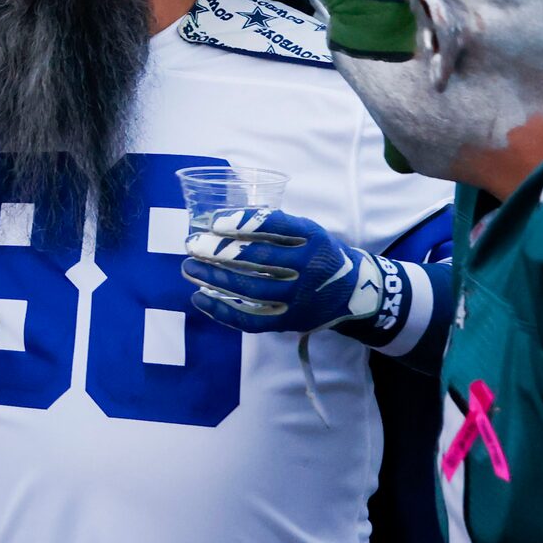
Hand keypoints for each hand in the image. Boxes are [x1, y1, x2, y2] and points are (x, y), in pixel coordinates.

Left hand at [183, 208, 398, 340]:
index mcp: (313, 238)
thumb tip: (223, 221)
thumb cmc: (319, 254)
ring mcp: (298, 298)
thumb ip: (276, 226)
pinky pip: (252, 319)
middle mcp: (308, 268)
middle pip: (259, 259)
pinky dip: (223, 310)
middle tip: (192, 244)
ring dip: (214, 278)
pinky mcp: (289, 321)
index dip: (242, 222)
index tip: (213, 221)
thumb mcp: (309, 231)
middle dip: (220, 250)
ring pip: (251, 289)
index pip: (275, 226)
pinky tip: (200, 298)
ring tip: (189, 268)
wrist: (353, 294)